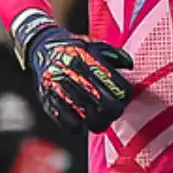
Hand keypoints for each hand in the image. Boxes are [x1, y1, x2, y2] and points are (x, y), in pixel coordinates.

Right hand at [12, 12, 133, 133]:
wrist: (41, 48)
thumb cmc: (73, 49)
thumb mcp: (94, 45)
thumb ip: (115, 55)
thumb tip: (130, 66)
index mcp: (89, 60)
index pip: (117, 86)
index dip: (124, 94)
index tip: (124, 96)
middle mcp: (75, 75)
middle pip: (106, 106)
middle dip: (115, 112)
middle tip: (115, 111)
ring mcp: (61, 90)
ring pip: (89, 118)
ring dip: (99, 122)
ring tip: (101, 120)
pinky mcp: (49, 101)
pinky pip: (69, 124)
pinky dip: (78, 127)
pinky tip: (82, 123)